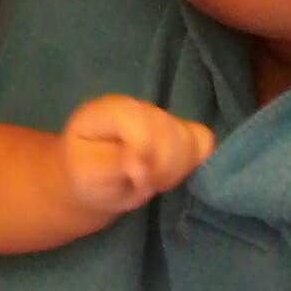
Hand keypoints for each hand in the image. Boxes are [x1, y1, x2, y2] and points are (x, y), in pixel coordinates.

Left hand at [62, 95, 214, 217]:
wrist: (93, 177)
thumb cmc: (87, 175)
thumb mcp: (86, 174)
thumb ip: (111, 166)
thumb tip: (139, 166)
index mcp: (108, 110)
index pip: (139, 121)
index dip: (144, 152)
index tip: (136, 177)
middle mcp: (139, 106)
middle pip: (169, 129)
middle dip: (161, 166)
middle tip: (144, 184)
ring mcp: (162, 117)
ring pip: (190, 137)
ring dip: (177, 168)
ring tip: (155, 181)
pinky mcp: (181, 131)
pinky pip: (203, 141)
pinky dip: (194, 162)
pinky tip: (173, 174)